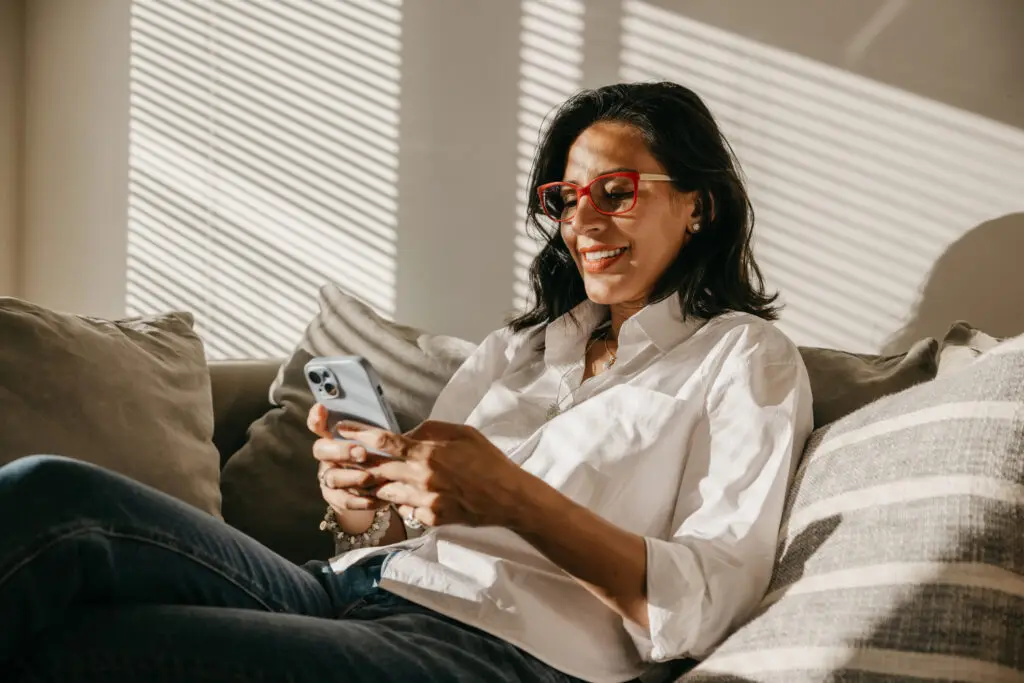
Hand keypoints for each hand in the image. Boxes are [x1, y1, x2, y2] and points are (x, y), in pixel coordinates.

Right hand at [307, 404, 385, 513]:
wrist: (375, 488)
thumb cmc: (379, 456)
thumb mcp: (379, 442)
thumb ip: (378, 432)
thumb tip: (400, 422)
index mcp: (334, 437)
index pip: (319, 424)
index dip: (317, 417)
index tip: (321, 408)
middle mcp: (327, 456)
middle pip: (321, 450)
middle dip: (341, 450)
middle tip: (362, 452)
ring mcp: (328, 476)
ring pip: (332, 477)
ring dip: (351, 477)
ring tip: (369, 477)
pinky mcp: (334, 497)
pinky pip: (343, 499)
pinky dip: (359, 500)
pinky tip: (374, 499)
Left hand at [336, 419, 527, 527]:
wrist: (508, 497)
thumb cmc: (488, 460)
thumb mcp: (462, 433)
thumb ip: (430, 430)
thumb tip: (407, 434)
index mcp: (428, 453)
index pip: (383, 442)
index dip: (358, 434)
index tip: (341, 429)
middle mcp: (421, 478)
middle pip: (376, 469)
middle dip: (357, 463)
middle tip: (342, 456)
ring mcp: (424, 501)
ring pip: (386, 493)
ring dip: (378, 484)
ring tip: (373, 476)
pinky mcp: (430, 518)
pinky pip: (405, 510)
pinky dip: (401, 502)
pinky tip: (406, 495)